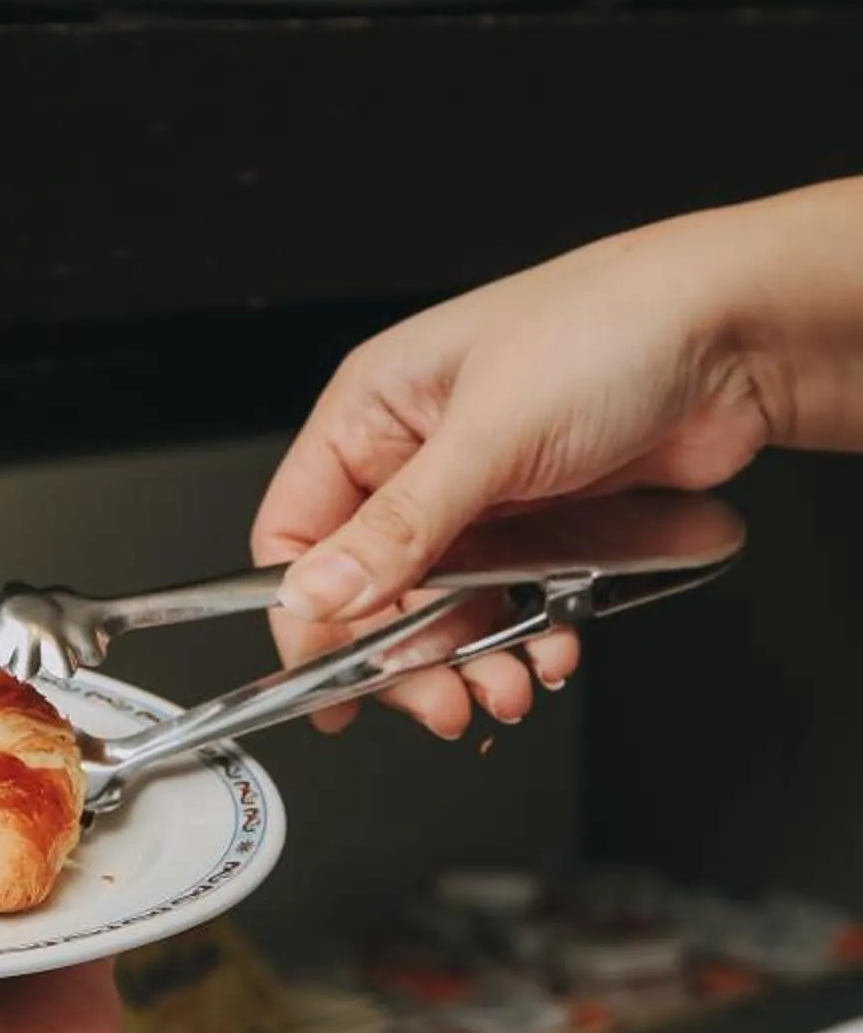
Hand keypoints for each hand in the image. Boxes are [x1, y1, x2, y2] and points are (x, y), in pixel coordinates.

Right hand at [250, 206, 787, 737]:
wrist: (734, 336)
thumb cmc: (606, 330)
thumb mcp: (490, 435)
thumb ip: (400, 527)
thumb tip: (314, 595)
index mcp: (374, 410)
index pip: (299, 530)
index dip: (308, 612)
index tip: (335, 682)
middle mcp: (418, 455)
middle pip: (370, 587)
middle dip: (403, 655)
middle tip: (441, 702)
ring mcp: (484, 495)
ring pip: (443, 608)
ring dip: (470, 659)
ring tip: (508, 684)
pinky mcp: (545, 525)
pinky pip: (513, 605)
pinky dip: (529, 639)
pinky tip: (554, 648)